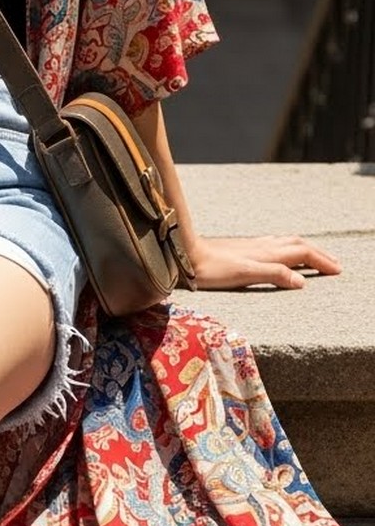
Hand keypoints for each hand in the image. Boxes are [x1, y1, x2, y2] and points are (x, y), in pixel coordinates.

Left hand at [187, 234, 341, 291]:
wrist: (188, 255)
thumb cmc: (213, 269)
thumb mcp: (245, 274)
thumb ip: (273, 275)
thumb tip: (302, 282)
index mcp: (268, 253)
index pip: (303, 254)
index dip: (322, 262)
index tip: (337, 271)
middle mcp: (264, 246)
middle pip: (300, 246)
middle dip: (320, 255)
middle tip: (335, 265)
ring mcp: (255, 246)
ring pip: (289, 243)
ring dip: (307, 250)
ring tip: (318, 257)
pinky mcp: (245, 248)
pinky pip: (277, 244)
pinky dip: (290, 248)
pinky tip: (284, 251)